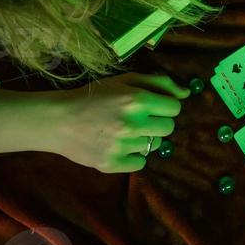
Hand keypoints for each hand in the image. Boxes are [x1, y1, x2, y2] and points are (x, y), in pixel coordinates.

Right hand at [43, 71, 188, 172]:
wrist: (59, 120)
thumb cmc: (94, 96)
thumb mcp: (125, 80)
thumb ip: (158, 83)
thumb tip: (185, 93)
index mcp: (137, 99)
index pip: (174, 107)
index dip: (165, 106)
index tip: (153, 107)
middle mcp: (133, 123)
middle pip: (168, 128)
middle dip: (158, 122)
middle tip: (141, 120)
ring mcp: (123, 146)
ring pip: (154, 146)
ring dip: (144, 139)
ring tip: (124, 131)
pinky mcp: (112, 164)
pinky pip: (140, 163)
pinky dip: (133, 156)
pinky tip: (118, 145)